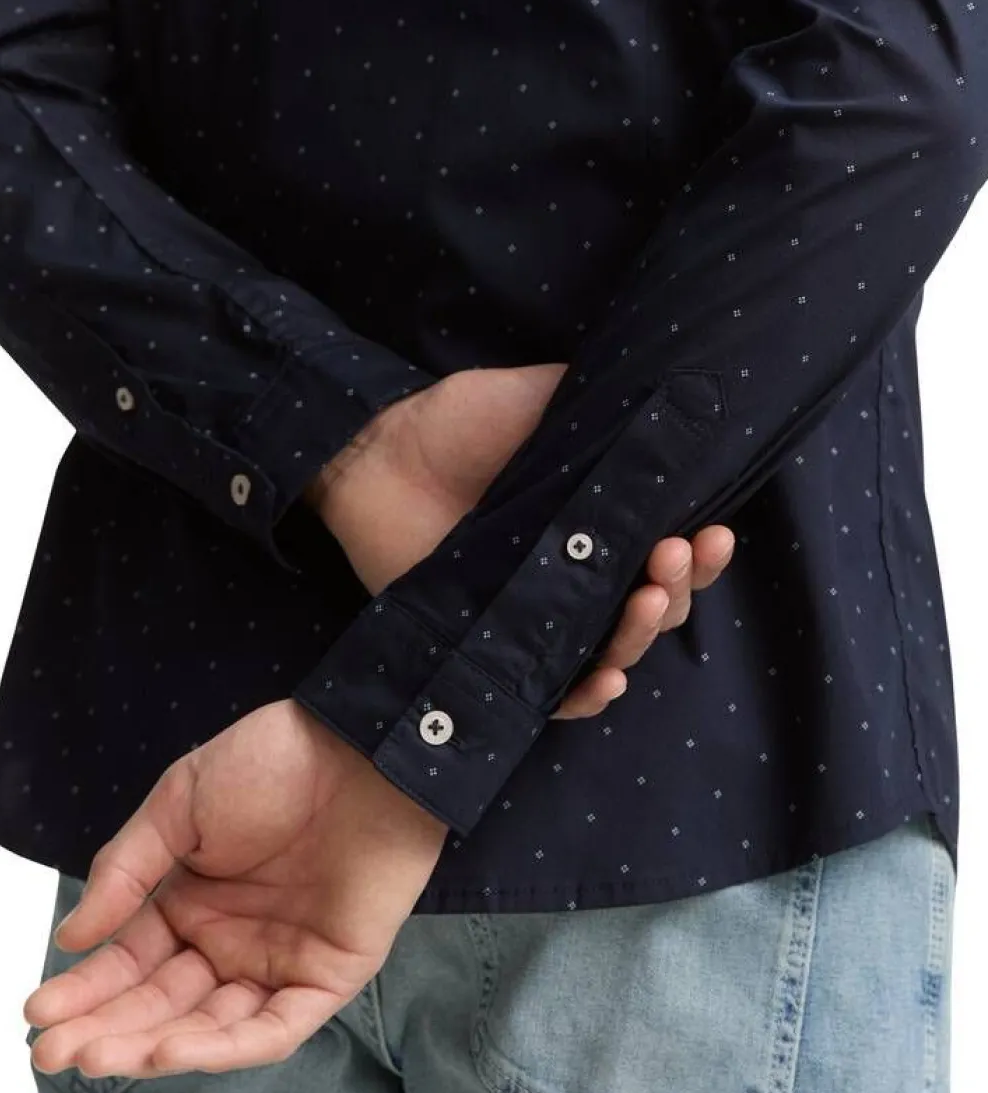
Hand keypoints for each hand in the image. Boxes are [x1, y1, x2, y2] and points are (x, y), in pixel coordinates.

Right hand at [24, 698, 448, 1078]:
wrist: (360, 745)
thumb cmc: (275, 760)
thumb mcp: (182, 802)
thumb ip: (127, 868)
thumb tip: (72, 935)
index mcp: (193, 900)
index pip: (130, 961)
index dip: (86, 988)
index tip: (39, 1009)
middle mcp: (231, 939)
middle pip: (162, 1002)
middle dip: (108, 1029)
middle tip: (56, 1050)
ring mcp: (280, 959)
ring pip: (211, 1026)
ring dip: (155, 1045)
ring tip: (102, 1054)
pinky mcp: (328, 974)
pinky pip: (274, 1026)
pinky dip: (226, 1046)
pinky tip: (170, 1048)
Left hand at [307, 365, 734, 719]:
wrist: (380, 453)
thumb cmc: (462, 424)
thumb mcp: (542, 398)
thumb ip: (604, 410)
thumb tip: (672, 403)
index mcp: (602, 524)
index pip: (672, 553)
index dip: (703, 553)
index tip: (713, 533)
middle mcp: (582, 576)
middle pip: (658, 605)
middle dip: (681, 587)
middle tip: (671, 554)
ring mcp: (542, 616)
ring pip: (618, 649)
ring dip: (645, 633)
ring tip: (646, 599)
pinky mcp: (498, 649)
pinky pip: (554, 693)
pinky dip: (589, 694)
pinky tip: (611, 677)